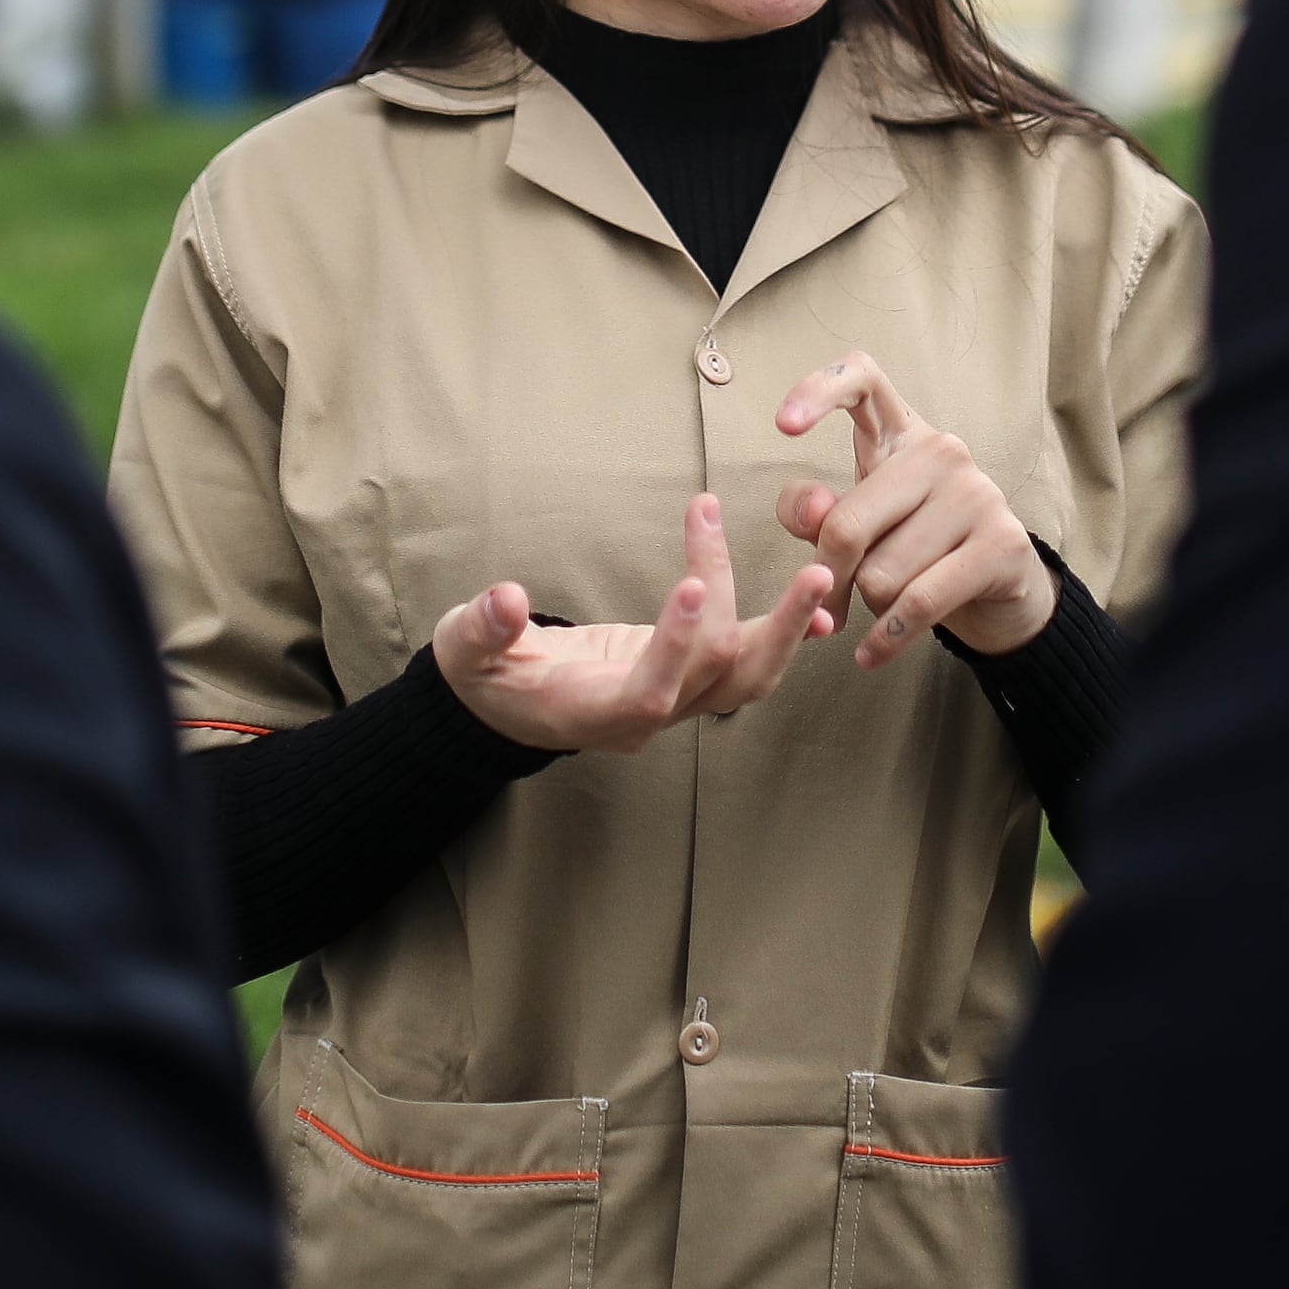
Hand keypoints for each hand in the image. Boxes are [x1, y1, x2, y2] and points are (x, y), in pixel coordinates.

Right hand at [429, 492, 838, 755]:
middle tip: (812, 573)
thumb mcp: (465, 649)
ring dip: (789, 628)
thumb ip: (483, 629)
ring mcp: (671, 701)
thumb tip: (504, 600)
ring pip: (746, 679)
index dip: (676, 644)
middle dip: (769, 626)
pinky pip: (745, 663)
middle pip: (720, 681)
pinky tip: (817, 598)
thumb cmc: (483, 673)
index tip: (697, 584)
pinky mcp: (685, 679)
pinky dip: (783, 632)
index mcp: (591, 711)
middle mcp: (643, 715)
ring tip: (823, 576)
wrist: (503, 702)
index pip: (649, 691)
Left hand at [777, 353, 1057, 666]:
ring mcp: (978, 493)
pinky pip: (919, 604)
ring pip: (881, 574)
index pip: (862, 377)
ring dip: (871, 607)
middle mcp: (943, 450)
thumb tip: (813, 511)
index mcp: (901, 433)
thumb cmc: (914, 547)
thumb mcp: (859, 525)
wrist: (999, 589)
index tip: (784, 426)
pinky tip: (870, 655)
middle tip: (831, 603)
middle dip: (830, 578)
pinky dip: (886, 640)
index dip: (819, 390)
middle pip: (847, 523)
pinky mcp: (1002, 543)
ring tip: (884, 607)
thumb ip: (816, 514)